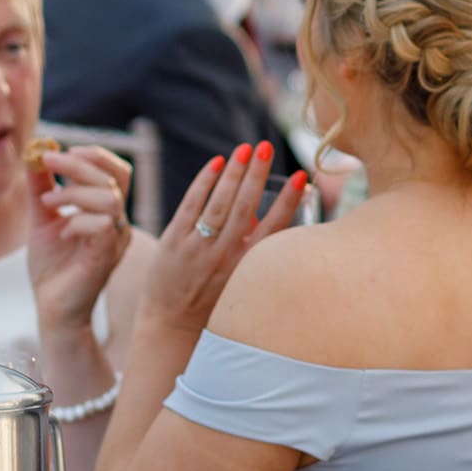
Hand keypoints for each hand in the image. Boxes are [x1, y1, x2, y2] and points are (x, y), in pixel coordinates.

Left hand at [26, 145, 134, 329]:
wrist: (52, 308)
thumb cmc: (52, 268)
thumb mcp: (42, 219)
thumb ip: (41, 188)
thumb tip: (33, 154)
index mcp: (108, 212)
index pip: (116, 172)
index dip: (94, 155)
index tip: (61, 149)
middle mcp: (118, 224)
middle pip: (113, 178)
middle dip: (78, 164)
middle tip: (47, 159)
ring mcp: (115, 241)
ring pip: (109, 198)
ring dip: (74, 191)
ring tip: (48, 199)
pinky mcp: (105, 257)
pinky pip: (102, 225)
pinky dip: (77, 218)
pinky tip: (60, 228)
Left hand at [140, 142, 307, 339]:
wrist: (172, 323)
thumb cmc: (213, 301)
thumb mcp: (241, 279)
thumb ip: (251, 249)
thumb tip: (255, 215)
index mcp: (247, 265)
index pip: (274, 226)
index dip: (288, 199)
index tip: (299, 175)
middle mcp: (225, 254)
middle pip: (246, 206)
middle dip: (257, 174)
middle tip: (266, 147)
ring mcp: (198, 246)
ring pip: (219, 203)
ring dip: (234, 173)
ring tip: (245, 149)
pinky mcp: (174, 241)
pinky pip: (191, 205)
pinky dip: (204, 182)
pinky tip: (216, 163)